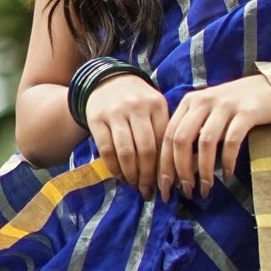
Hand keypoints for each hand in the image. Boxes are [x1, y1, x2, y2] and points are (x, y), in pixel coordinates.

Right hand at [83, 74, 169, 199]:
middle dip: (148, 175)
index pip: (164, 141)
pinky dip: (113, 168)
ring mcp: (115, 112)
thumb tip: (173, 169)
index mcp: (157, 104)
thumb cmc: (138, 101)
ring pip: (126, 152)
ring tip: (134, 185)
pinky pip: (106, 149)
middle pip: (146, 149)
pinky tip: (119, 176)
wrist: (107, 80)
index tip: (165, 183)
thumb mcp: (155, 107)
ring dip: (131, 174)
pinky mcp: (97, 118)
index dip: (165, 166)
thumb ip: (164, 130)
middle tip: (148, 191)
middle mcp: (137, 106)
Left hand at [159, 76, 270, 202]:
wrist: (268, 88)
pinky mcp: (246, 112)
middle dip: (181, 170)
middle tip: (186, 192)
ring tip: (206, 189)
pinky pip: (231, 141)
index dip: (164, 164)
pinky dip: (227, 161)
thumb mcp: (208, 117)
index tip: (165, 187)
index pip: (169, 135)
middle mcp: (203, 101)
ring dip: (204, 170)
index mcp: (189, 102)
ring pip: (205, 142)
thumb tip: (180, 174)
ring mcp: (224, 105)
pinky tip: (227, 176)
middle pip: (182, 139)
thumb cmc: (233, 108)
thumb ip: (193, 137)